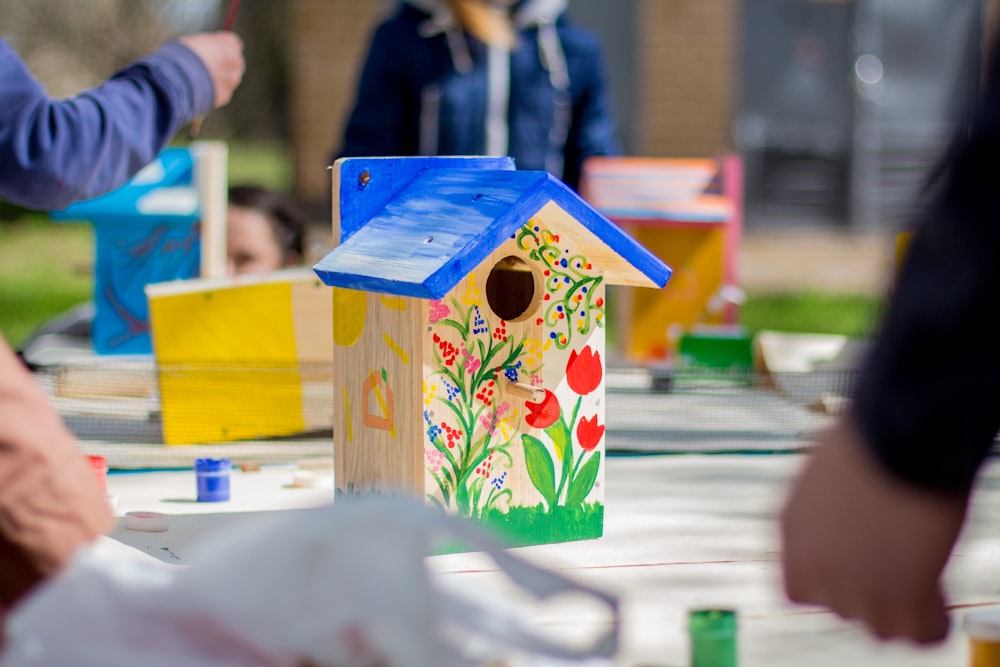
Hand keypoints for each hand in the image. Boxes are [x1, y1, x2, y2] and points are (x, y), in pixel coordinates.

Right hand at [178, 31, 245, 107]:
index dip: (222, 47)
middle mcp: (236, 61)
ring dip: (219, 79)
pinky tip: (199, 89)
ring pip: (229, 78)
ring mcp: (233, 79)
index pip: (233, 44)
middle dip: (224, 64)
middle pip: (234, 62)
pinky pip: (221, 92)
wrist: (179, 77)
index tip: (214, 50)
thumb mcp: (195, 41)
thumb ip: (209, 46)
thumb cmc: (182, 54)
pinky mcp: (226, 95)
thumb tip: (208, 49)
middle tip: (207, 66)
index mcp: (229, 43)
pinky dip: (213, 91)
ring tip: (200, 79)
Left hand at [780, 417, 967, 642]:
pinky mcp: (899, 597)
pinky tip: (939, 589)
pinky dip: (933, 618)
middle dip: (871, 588)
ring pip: (881, 626)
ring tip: (921, 566)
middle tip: (899, 554)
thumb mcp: (823, 480)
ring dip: (902, 604)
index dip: (833, 580)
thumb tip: (844, 537)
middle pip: (843, 607)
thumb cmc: (869, 438)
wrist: (901, 430)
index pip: (798, 589)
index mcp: (790, 533)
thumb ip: (823, 519)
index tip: (860, 563)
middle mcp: (813, 566)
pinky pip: (920, 633)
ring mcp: (854, 587)